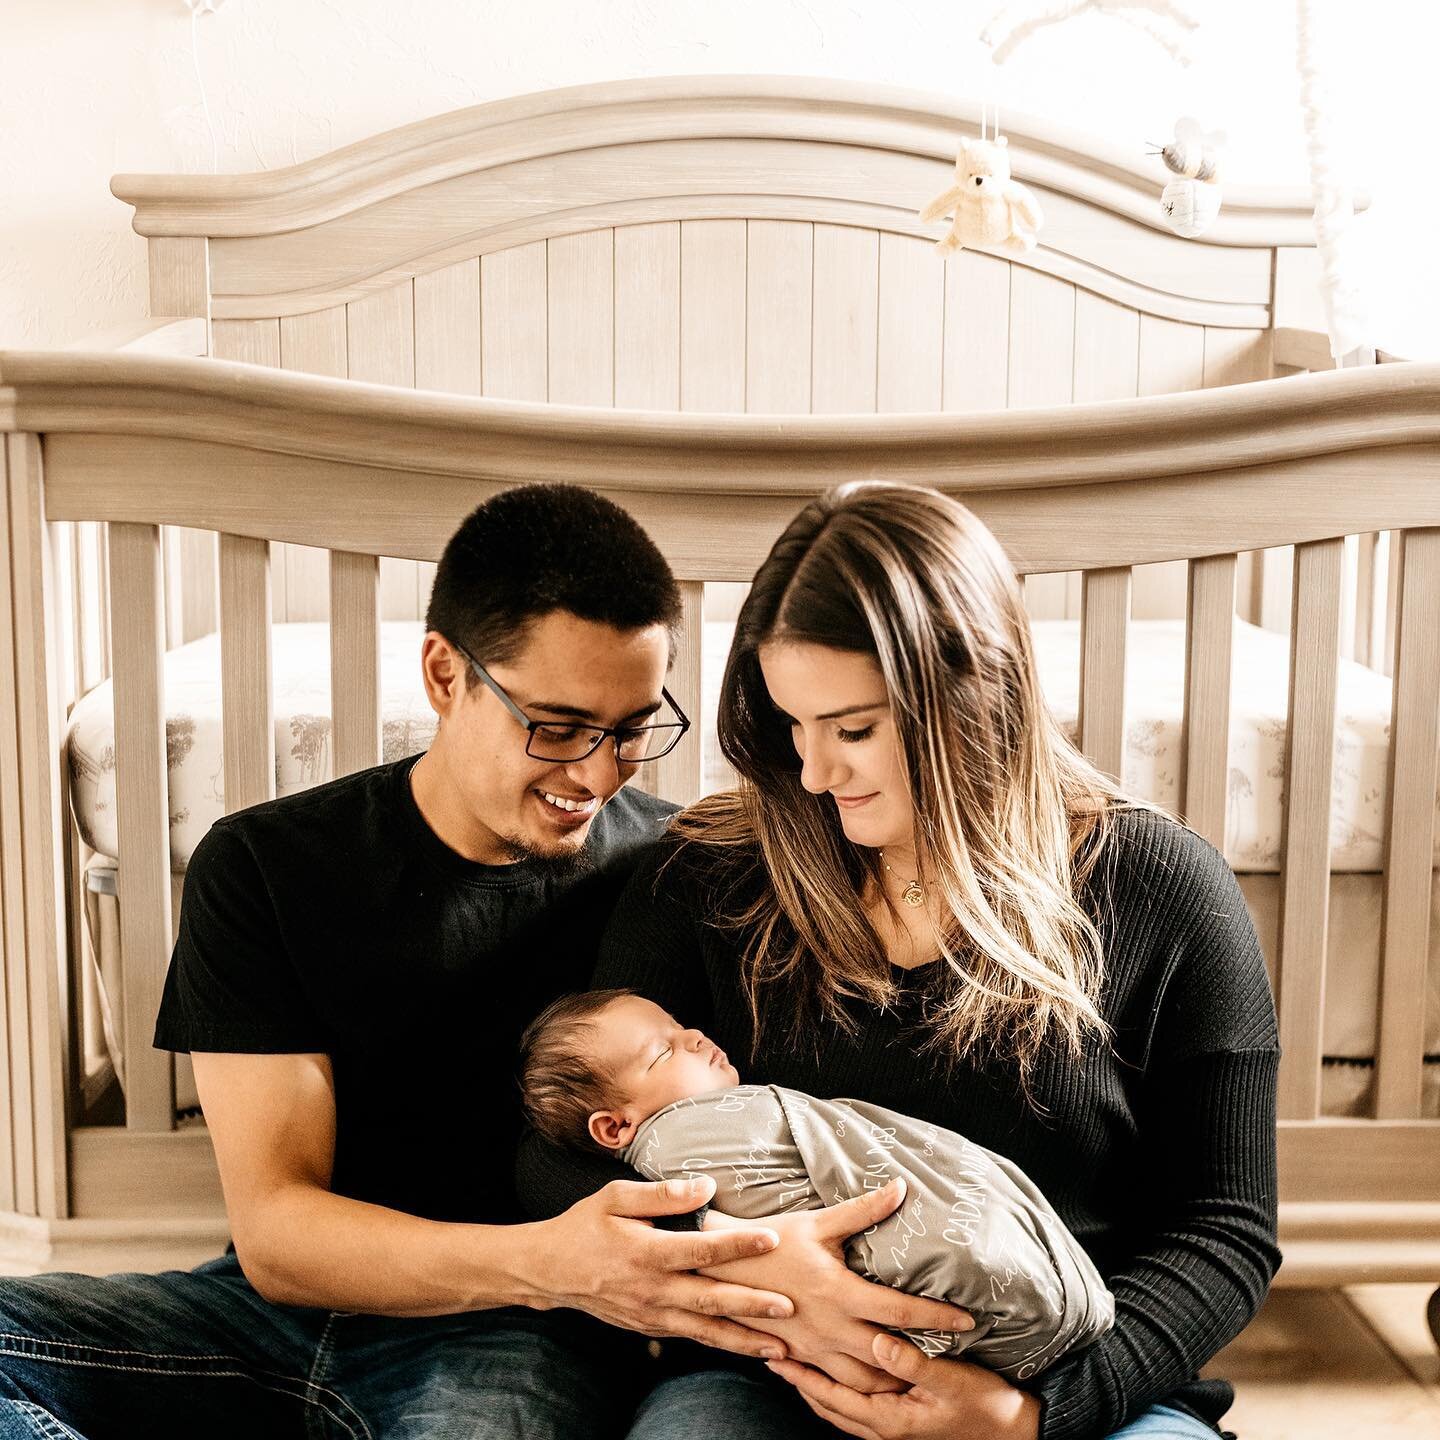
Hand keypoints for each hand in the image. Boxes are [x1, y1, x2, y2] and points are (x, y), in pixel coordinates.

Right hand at [518, 1175, 795, 1357]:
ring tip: (780, 1347)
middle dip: (751, 1305)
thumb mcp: (616, 1196)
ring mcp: (650, 1314)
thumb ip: (662, 1194)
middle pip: (710, 1299)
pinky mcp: (648, 1327)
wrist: (549, 1270)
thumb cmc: (585, 1225)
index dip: (738, 1245)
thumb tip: (706, 1187)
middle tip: (788, 1307)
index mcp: (646, 1252)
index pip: (701, 1249)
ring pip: (704, 1329)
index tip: (772, 1239)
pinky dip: (719, 1343)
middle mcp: (651, 1288)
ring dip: (743, 1339)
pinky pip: (690, 1336)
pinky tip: (745, 1346)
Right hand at [700, 1178, 972, 1392]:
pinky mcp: (799, 1357)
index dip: (936, 1316)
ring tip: (919, 1376)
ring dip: (893, 1382)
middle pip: (889, 1357)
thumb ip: (863, 1210)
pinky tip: (874, 1382)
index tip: (967, 1319)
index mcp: (840, 1293)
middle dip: (923, 1360)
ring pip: (865, 1382)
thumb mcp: (819, 1222)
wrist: (720, 1268)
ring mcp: (814, 1349)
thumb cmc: (772, 1241)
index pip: (900, 1310)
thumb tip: (900, 1187)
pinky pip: (836, 1385)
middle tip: (955, 1357)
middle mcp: (831, 1328)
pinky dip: (861, 1389)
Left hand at [767, 1331, 1040, 1439]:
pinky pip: (857, 1411)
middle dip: (800, 1382)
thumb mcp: (949, 1380)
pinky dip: (837, 1395)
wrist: (1013, 1431)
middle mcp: (884, 1428)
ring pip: (841, 1410)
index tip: (776, 1355)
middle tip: (773, 1356)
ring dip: (816, 1388)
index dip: (802, 1377)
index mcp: (888, 1419)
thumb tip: (875, 1338)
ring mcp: (893, 1429)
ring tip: (795, 1364)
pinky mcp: (903, 1422)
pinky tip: (837, 1376)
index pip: (831, 1397)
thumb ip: (910, 1362)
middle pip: (829, 1405)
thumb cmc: (983, 1404)